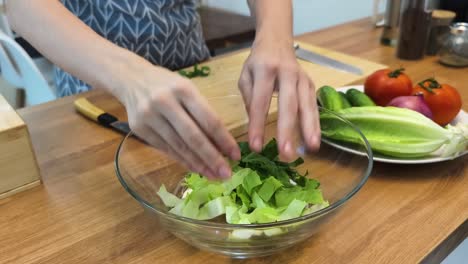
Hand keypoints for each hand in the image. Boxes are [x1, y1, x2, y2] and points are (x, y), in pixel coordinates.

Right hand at [114, 59, 239, 178]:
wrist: (131, 79)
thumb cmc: (167, 85)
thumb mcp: (187, 89)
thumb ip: (202, 113)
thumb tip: (221, 145)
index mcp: (183, 89)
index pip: (209, 119)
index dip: (224, 140)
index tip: (236, 155)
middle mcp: (165, 102)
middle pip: (193, 137)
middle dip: (212, 158)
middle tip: (226, 174)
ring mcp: (150, 116)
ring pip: (179, 147)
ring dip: (198, 164)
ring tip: (213, 175)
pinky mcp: (139, 129)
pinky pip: (166, 149)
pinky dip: (182, 160)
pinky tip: (195, 168)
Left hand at [238, 38, 320, 159]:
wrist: (277, 41)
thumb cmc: (258, 62)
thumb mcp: (245, 75)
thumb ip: (249, 98)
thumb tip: (254, 123)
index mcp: (265, 70)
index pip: (261, 101)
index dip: (258, 124)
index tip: (255, 146)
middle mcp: (287, 73)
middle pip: (288, 104)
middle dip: (287, 130)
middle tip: (285, 153)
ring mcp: (302, 79)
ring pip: (307, 105)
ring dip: (309, 128)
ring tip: (311, 149)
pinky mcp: (311, 84)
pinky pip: (313, 106)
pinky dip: (315, 124)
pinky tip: (315, 141)